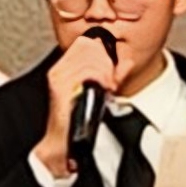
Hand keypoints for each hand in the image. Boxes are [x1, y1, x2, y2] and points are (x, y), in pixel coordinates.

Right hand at [35, 27, 124, 167]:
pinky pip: (87, 72)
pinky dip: (101, 78)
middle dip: (106, 63)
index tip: (111, 70)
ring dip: (105, 72)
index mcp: (64, 67)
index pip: (87, 43)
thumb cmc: (78, 120)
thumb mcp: (100, 92)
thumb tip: (127, 61)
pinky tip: (104, 89)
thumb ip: (113, 75)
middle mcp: (59, 69)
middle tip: (110, 80)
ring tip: (107, 86)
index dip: (104, 52)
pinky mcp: (61, 87)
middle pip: (90, 48)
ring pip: (91, 58)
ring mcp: (59, 77)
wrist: (64, 143)